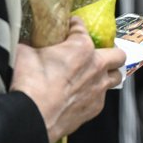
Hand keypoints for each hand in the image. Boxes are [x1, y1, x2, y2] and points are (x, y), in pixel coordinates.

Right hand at [11, 18, 125, 142]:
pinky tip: (81, 96)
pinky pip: (102, 97)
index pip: (82, 28)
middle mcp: (96, 66)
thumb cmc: (30, 84)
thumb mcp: (24, 54)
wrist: (32, 116)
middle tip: (98, 54)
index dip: (74, 27)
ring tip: (95, 75)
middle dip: (110, 53)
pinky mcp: (96, 107)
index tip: (71, 29)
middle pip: (118, 54)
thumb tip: (26, 42)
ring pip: (115, 77)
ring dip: (108, 74)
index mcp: (81, 47)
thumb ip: (31, 45)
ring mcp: (99, 87)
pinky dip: (94, 95)